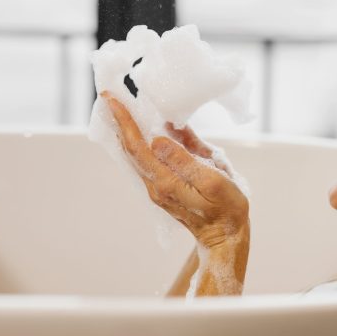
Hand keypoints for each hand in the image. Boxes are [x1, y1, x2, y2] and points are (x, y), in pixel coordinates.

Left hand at [100, 91, 248, 250]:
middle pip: (130, 149)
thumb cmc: (226, 209)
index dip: (124, 121)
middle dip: (119, 122)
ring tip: (121, 109)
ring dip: (127, 131)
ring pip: (136, 155)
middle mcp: (155, 185)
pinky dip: (141, 142)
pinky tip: (143, 130)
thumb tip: (157, 140)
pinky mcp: (165, 188)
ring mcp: (158, 188)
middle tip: (110, 97)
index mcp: (165, 182)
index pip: (137, 147)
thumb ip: (185, 160)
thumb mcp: (213, 181)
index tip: (113, 99)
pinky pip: (148, 161)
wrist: (225, 238)